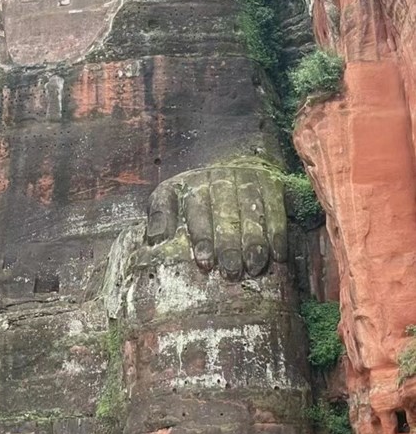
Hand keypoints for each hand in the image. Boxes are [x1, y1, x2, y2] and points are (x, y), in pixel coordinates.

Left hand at [146, 165, 286, 280]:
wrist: (231, 162)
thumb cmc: (196, 192)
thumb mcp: (170, 193)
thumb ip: (159, 212)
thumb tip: (155, 238)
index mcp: (194, 183)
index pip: (197, 209)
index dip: (202, 236)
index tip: (204, 261)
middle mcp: (222, 179)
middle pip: (226, 213)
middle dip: (229, 244)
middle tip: (231, 271)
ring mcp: (248, 179)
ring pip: (252, 211)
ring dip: (254, 241)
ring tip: (254, 266)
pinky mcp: (271, 183)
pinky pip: (276, 209)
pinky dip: (277, 232)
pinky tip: (277, 255)